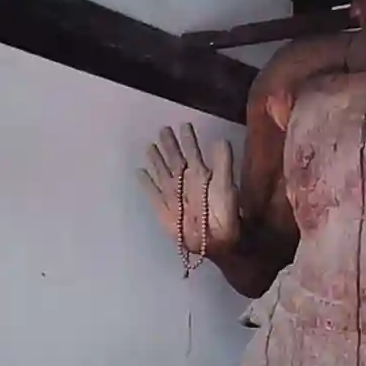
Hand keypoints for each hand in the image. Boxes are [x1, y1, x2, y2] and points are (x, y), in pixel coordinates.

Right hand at [139, 124, 239, 261]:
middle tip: (163, 129)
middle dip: (169, 144)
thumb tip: (220, 139)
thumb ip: (223, 163)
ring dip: (156, 159)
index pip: (192, 151)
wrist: (215, 241)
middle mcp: (185, 182)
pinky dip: (145, 183)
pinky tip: (139, 172)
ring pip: (162, 172)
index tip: (184, 124)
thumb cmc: (224, 214)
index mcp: (200, 175)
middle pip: (174, 158)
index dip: (188, 139)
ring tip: (150, 146)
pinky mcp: (164, 208)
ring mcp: (173, 194)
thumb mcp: (225, 186)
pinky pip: (151, 192)